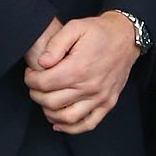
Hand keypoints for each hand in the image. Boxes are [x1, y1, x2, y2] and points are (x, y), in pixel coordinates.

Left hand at [23, 11, 138, 133]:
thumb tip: (41, 62)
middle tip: (34, 85)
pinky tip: (59, 122)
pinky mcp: (108, 103)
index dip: (31, 79)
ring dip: (50, 113)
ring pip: (68, 118)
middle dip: (36, 95)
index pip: (45, 83)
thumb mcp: (75, 27)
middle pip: (52, 102)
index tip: (30, 73)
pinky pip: (88, 124)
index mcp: (79, 68)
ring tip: (43, 101)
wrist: (125, 38)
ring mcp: (100, 98)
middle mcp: (90, 87)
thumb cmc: (99, 32)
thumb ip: (56, 44)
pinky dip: (71, 128)